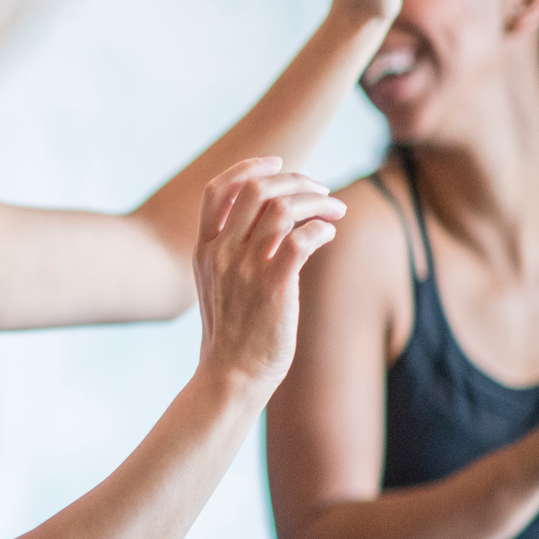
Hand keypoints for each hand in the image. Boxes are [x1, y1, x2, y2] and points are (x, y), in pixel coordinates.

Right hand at [192, 158, 345, 396]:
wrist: (231, 374)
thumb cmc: (233, 332)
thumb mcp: (219, 284)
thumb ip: (236, 249)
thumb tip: (277, 219)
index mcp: (204, 249)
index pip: (217, 189)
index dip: (248, 167)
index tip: (278, 164)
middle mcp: (221, 252)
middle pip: (255, 190)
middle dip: (295, 179)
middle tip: (320, 189)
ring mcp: (245, 269)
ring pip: (282, 208)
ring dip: (316, 200)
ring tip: (334, 209)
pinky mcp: (273, 286)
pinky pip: (303, 238)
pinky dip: (321, 228)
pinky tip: (329, 234)